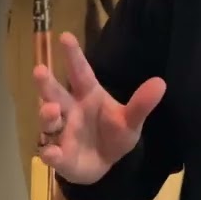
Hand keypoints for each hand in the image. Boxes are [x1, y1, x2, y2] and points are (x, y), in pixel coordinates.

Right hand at [33, 32, 166, 184]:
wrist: (105, 163)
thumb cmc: (114, 134)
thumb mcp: (131, 121)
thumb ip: (141, 103)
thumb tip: (161, 82)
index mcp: (88, 95)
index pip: (80, 72)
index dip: (73, 55)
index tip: (66, 35)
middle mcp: (70, 109)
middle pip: (55, 93)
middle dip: (46, 83)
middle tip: (39, 70)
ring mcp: (62, 132)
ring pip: (49, 121)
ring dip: (47, 115)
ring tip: (50, 109)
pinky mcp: (60, 156)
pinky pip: (51, 153)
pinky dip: (50, 153)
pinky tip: (52, 152)